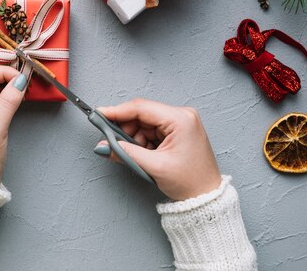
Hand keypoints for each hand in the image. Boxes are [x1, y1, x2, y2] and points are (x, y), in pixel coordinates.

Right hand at [95, 99, 221, 200]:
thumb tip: (103, 146)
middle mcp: (182, 116)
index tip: (99, 114)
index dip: (117, 111)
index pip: (141, 108)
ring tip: (136, 156)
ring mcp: (180, 123)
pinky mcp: (177, 132)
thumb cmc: (191, 182)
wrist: (207, 198)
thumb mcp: (154, 166)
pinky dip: (142, 142)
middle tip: (112, 143)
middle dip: (126, 129)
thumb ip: (125, 152)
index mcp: (180, 119)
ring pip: (144, 124)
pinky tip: (144, 155)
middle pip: (142, 115)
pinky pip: (151, 131)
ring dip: (134, 138)